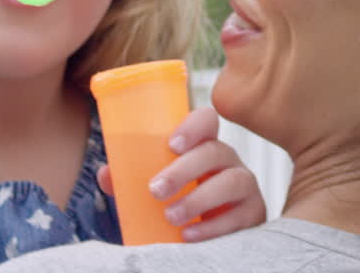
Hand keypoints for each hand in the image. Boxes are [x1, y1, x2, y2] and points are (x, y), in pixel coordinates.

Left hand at [97, 108, 265, 241]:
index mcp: (203, 146)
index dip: (194, 126)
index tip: (172, 144)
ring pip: (232, 181)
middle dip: (185, 169)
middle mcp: (228, 160)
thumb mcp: (153, 190)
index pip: (207, 120)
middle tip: (155, 190)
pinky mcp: (253, 213)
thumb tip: (105, 174)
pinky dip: (214, 227)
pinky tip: (190, 235)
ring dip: (199, 198)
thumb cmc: (176, 203)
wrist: (203, 240)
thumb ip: (129, 180)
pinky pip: (241, 215)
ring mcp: (245, 186)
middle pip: (215, 151)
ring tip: (171, 216)